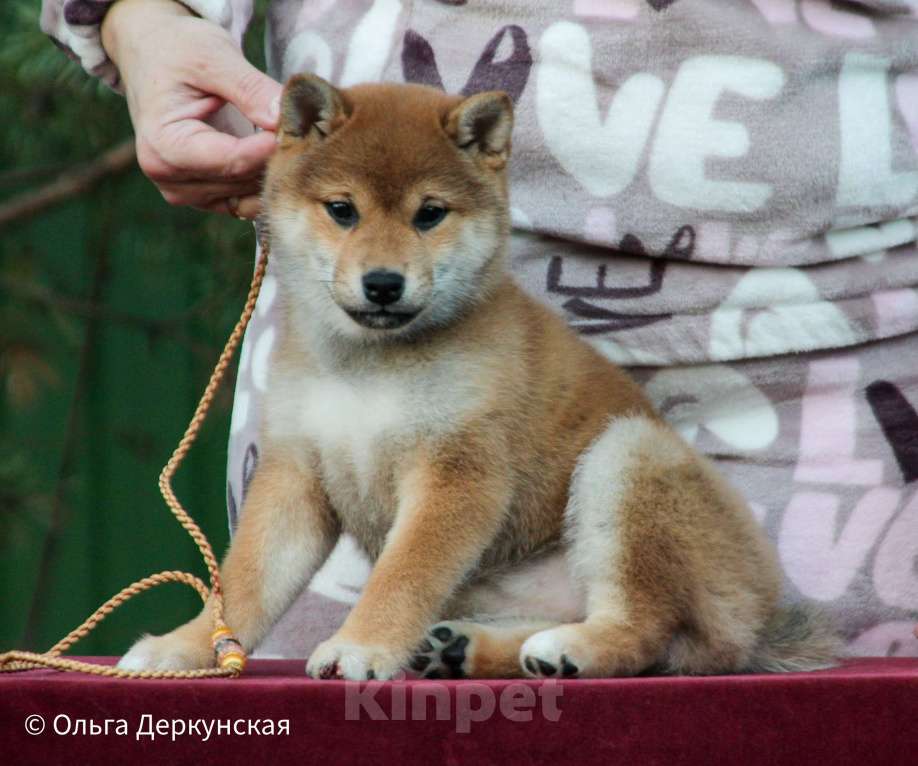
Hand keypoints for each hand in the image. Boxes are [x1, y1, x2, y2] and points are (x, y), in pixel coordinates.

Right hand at [101, 0, 280, 217]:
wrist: (153, 54)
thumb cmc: (178, 50)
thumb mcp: (214, 56)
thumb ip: (250, 89)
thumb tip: (285, 119)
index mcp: (164, 144)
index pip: (232, 161)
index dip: (271, 148)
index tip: (300, 128)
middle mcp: (168, 176)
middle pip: (241, 180)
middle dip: (275, 157)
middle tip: (303, 129)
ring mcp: (184, 191)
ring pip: (246, 195)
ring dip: (272, 171)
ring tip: (290, 137)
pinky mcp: (201, 195)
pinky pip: (244, 203)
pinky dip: (264, 183)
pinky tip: (276, 156)